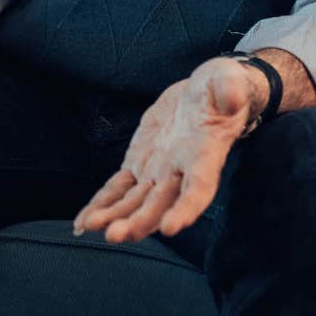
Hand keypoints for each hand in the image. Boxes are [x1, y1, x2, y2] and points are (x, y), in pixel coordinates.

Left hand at [73, 58, 261, 242]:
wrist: (204, 95)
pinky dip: (103, 204)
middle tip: (115, 235)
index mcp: (205, 155)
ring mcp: (158, 171)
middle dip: (138, 221)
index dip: (185, 209)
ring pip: (135, 202)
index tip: (170, 228)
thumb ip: (230, 89)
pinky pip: (118, 189)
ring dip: (114, 217)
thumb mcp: (228, 81)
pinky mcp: (139, 164)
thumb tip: (232, 98)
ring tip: (90, 227)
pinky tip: (84, 222)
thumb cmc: (222, 88)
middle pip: (160, 204)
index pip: (198, 188)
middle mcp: (180, 171)